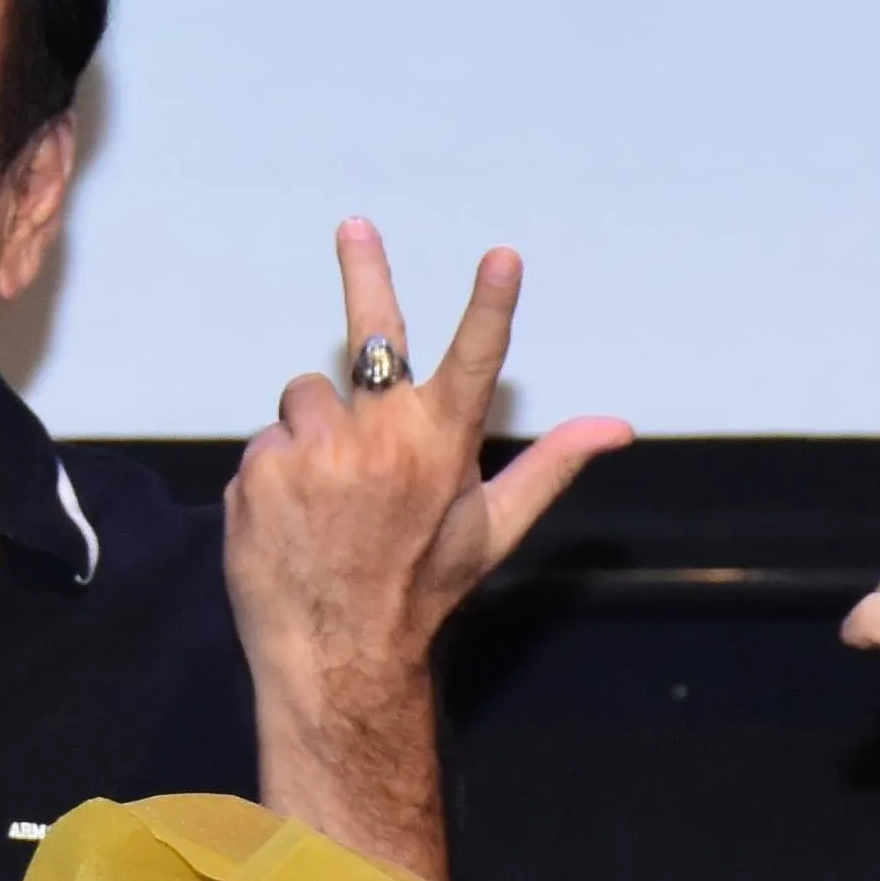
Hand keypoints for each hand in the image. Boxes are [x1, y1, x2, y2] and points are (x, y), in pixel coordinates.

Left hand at [225, 219, 633, 715]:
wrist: (337, 654)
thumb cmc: (422, 588)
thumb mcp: (492, 530)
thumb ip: (550, 464)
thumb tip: (618, 425)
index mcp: (442, 448)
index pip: (474, 361)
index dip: (490, 305)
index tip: (503, 255)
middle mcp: (379, 441)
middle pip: (372, 336)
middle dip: (366, 272)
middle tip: (353, 226)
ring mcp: (315, 454)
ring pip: (307, 398)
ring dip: (315, 430)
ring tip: (328, 492)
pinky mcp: (261, 471)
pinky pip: (269, 442)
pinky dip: (279, 468)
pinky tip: (295, 514)